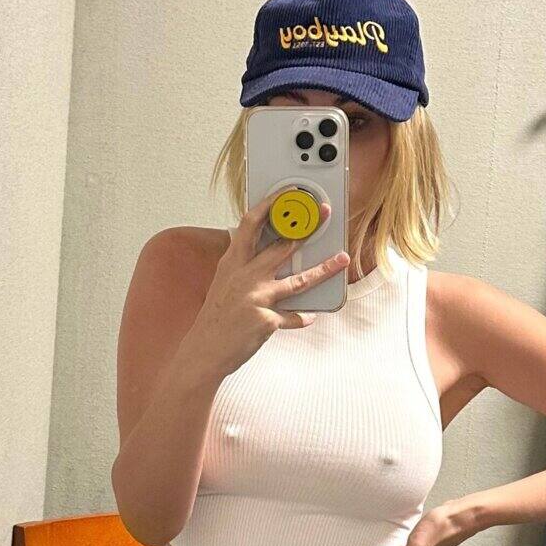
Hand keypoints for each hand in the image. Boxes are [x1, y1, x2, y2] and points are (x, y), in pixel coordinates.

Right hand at [184, 190, 349, 380]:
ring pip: (300, 280)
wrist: (204, 352)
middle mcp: (245, 276)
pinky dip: (302, 317)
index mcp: (232, 263)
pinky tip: (310, 316)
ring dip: (325, 269)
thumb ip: (243, 268)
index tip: (286, 193)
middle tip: (323, 215)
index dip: (270, 204)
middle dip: (307, 228)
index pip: (251, 224)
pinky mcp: (267, 321)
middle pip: (282, 246)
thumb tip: (267, 255)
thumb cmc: (215, 320)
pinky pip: (294, 316)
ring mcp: (257, 298)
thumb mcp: (223, 284)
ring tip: (342, 259)